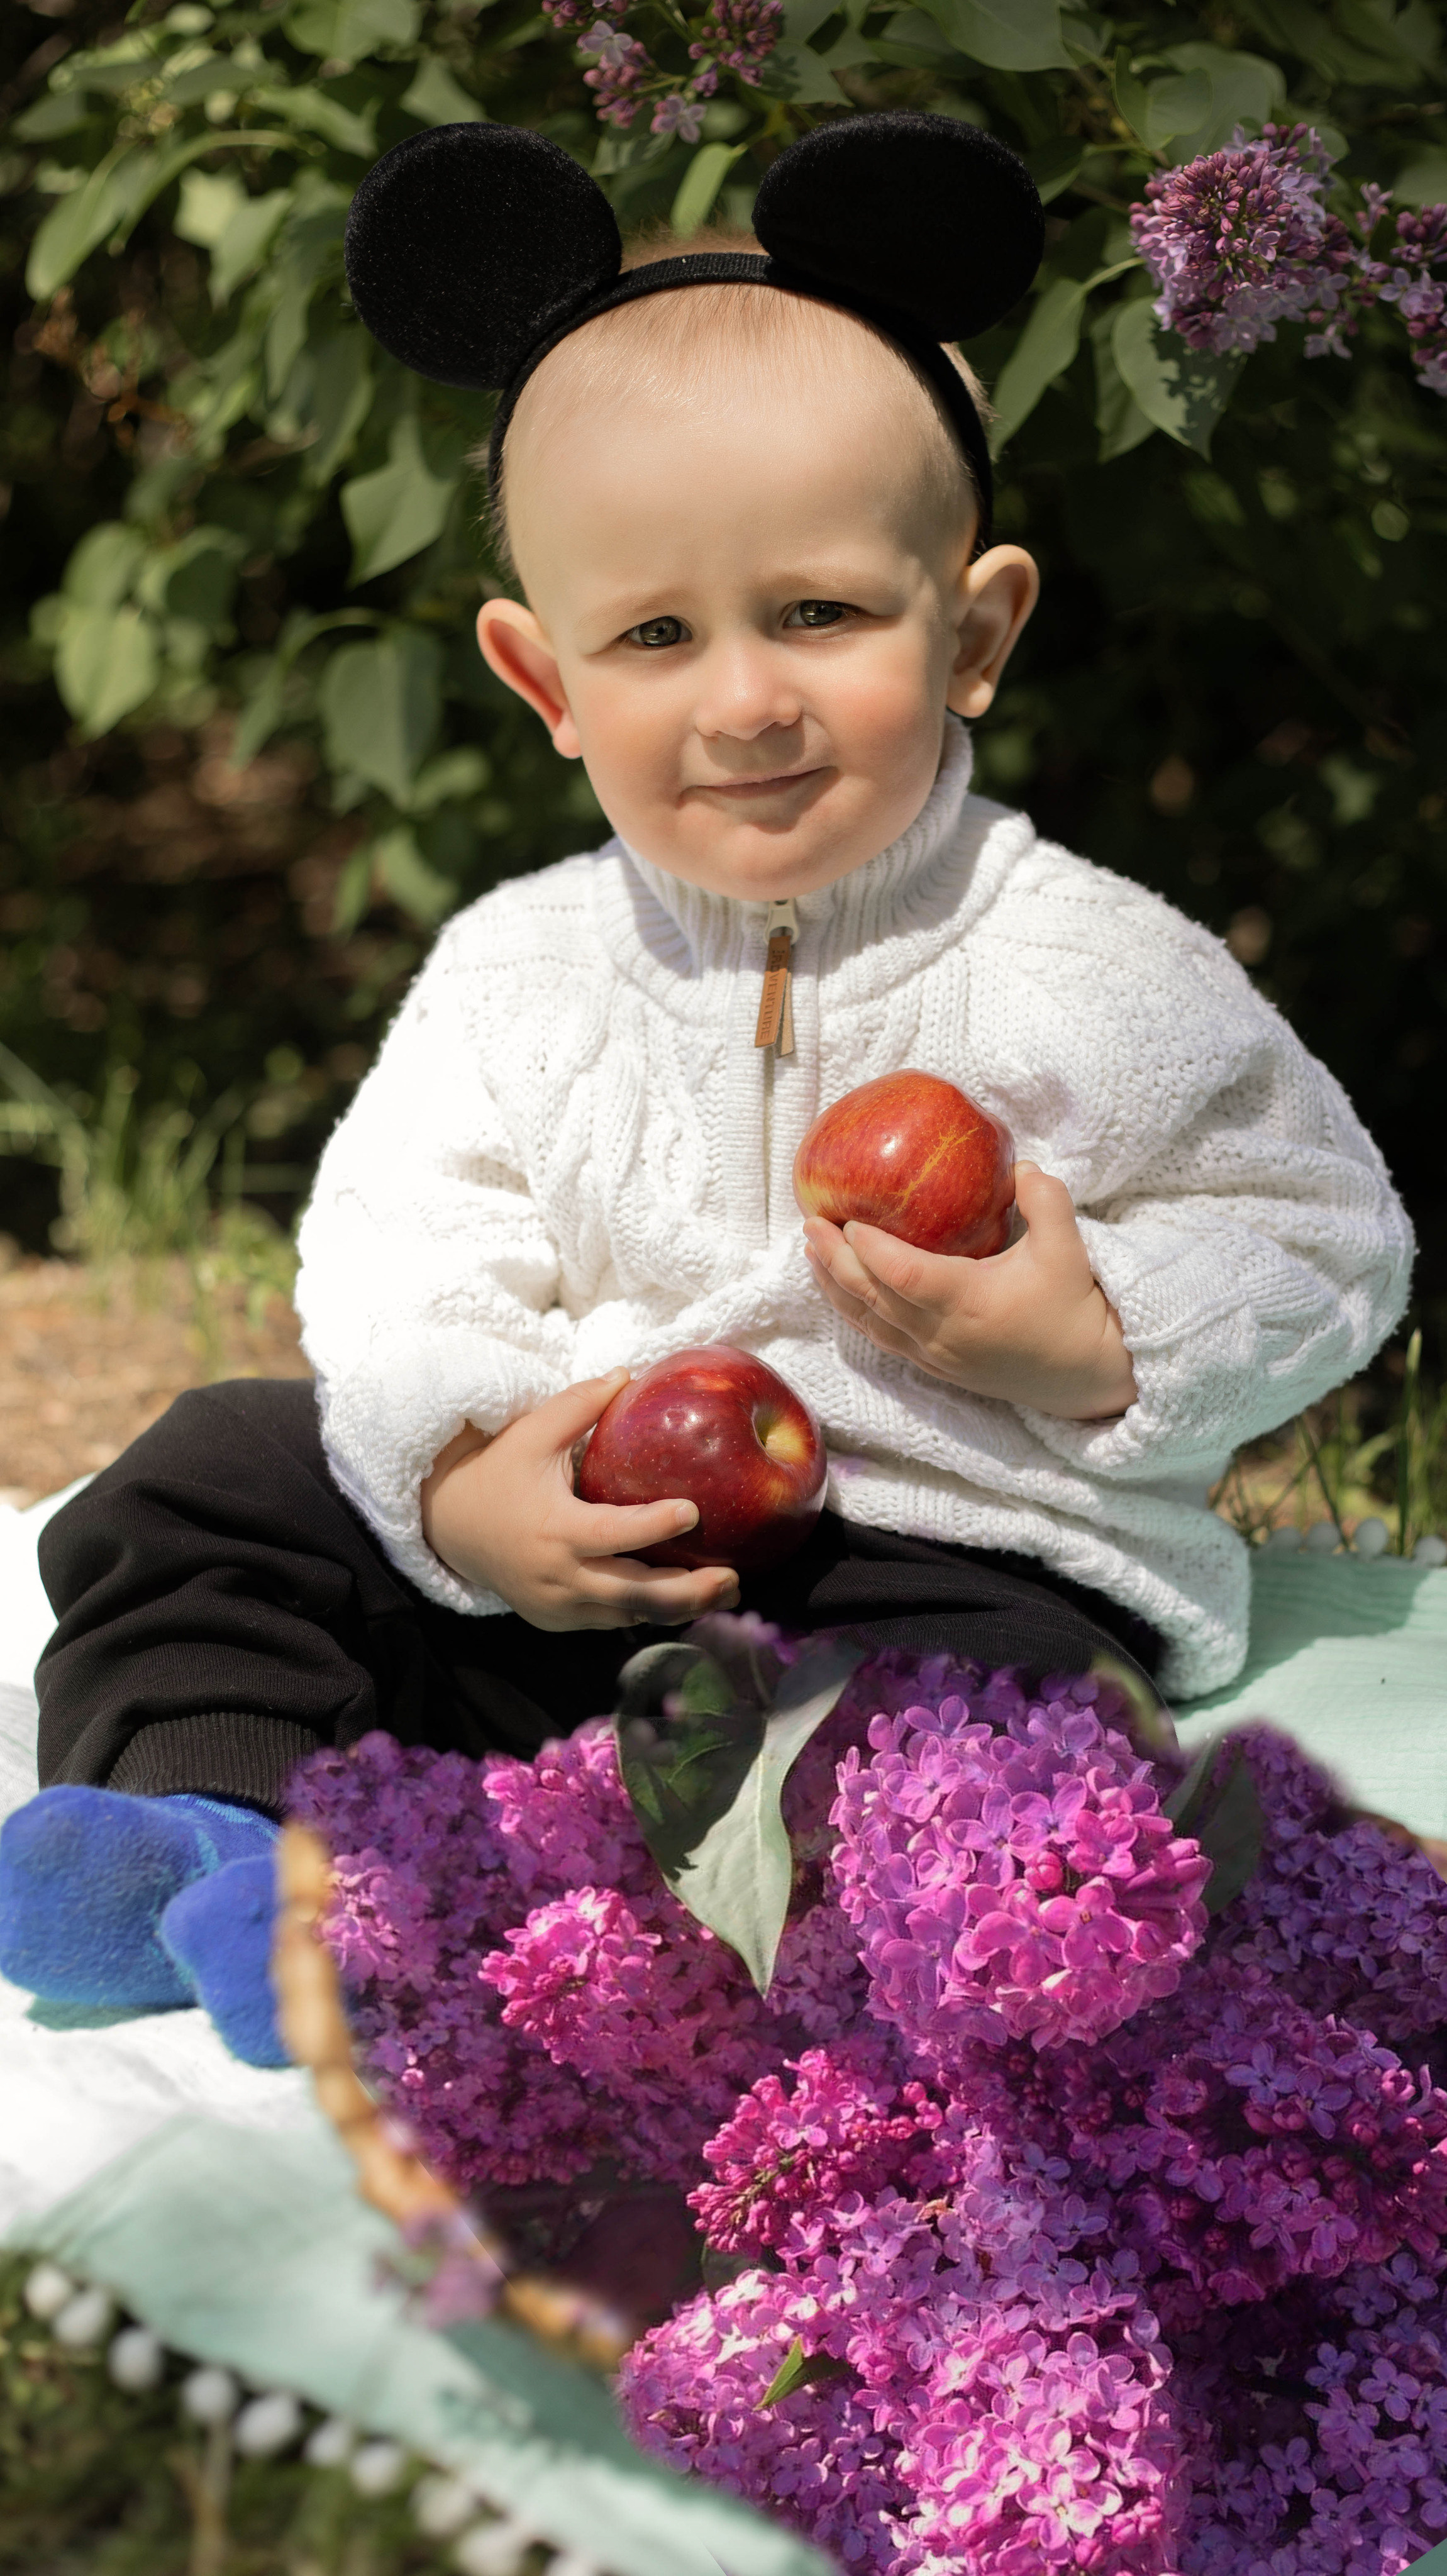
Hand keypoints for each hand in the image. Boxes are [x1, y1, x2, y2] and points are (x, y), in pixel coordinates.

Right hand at [421, 1371, 741, 1629]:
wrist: (450, 1527)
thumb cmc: (498, 1472)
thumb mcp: (531, 1434)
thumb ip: (578, 1405)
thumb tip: (628, 1373)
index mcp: (554, 1528)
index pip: (612, 1533)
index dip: (653, 1526)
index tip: (693, 1512)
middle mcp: (558, 1575)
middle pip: (634, 1594)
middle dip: (688, 1591)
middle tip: (733, 1576)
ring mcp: (557, 1604)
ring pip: (628, 1615)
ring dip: (677, 1607)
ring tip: (724, 1589)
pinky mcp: (558, 1619)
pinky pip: (610, 1621)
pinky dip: (646, 1610)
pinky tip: (685, 1598)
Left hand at [802, 1163, 1137, 1421]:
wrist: (1085, 1374)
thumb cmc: (1074, 1307)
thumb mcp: (1070, 1249)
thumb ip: (1047, 1201)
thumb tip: (1021, 1165)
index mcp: (969, 1302)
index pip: (903, 1275)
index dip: (868, 1249)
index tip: (846, 1218)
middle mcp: (942, 1333)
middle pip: (872, 1297)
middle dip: (835, 1260)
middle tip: (811, 1223)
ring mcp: (935, 1354)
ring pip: (868, 1322)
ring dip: (835, 1287)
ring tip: (811, 1253)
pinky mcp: (935, 1366)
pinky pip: (881, 1338)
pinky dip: (854, 1312)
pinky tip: (841, 1291)